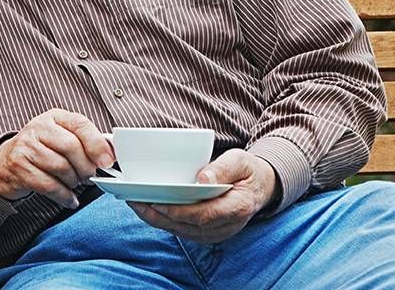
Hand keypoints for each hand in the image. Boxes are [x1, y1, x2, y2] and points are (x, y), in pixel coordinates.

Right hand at [0, 109, 113, 208]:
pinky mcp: (19, 167)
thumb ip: (84, 142)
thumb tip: (110, 155)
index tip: (107, 161)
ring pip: (60, 167)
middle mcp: (38, 128)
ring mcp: (26, 147)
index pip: (80, 124)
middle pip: (71, 147)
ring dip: (74, 182)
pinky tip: (69, 199)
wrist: (6, 162)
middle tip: (89, 177)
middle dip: (86, 167)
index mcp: (54, 117)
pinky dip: (64, 196)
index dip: (97, 144)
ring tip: (75, 184)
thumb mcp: (62, 137)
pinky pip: (48, 185)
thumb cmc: (42, 150)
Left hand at [128, 149, 277, 243]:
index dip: (179, 210)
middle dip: (159, 215)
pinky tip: (148, 210)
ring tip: (136, 204)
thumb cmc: (247, 170)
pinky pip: (183, 230)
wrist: (259, 187)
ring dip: (157, 219)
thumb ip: (222, 168)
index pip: (204, 215)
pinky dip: (164, 221)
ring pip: (182, 231)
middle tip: (135, 201)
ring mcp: (217, 232)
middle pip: (188, 225)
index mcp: (237, 207)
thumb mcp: (240, 160)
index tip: (157, 201)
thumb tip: (202, 179)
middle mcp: (227, 225)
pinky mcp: (208, 233)